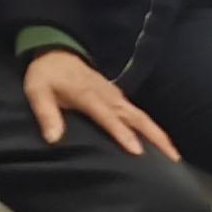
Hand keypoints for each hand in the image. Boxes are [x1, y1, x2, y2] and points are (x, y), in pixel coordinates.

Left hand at [23, 47, 177, 157]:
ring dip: (158, 134)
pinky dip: (150, 127)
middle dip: (155, 137)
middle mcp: (107, 96)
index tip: (137, 151)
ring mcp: (115, 96)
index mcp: (88, 96)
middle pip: (135, 117)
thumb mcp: (37, 92)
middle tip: (173, 159)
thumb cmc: (46, 76)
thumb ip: (46, 114)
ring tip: (174, 156)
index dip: (122, 133)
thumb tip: (53, 139)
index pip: (108, 117)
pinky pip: (137, 114)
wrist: (56, 52)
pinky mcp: (117, 97)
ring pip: (141, 116)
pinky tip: (159, 142)